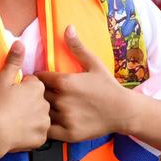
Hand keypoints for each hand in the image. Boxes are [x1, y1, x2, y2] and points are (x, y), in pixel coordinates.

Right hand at [0, 41, 49, 153]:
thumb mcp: (2, 79)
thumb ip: (13, 61)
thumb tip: (20, 43)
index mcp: (37, 88)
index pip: (33, 84)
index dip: (21, 89)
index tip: (11, 95)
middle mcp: (45, 104)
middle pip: (38, 100)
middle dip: (28, 103)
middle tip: (12, 108)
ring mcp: (44, 122)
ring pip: (39, 117)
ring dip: (30, 118)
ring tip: (14, 121)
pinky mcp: (41, 138)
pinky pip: (38, 133)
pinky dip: (30, 133)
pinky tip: (18, 132)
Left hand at [34, 25, 132, 142]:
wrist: (123, 111)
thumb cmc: (108, 86)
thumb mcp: (94, 63)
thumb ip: (77, 47)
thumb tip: (68, 27)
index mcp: (65, 82)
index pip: (38, 78)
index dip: (38, 78)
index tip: (42, 80)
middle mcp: (62, 100)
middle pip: (38, 95)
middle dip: (38, 94)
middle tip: (41, 94)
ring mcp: (65, 118)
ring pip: (42, 113)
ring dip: (41, 110)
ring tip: (44, 108)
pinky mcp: (68, 134)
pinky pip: (48, 131)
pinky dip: (46, 126)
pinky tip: (51, 121)